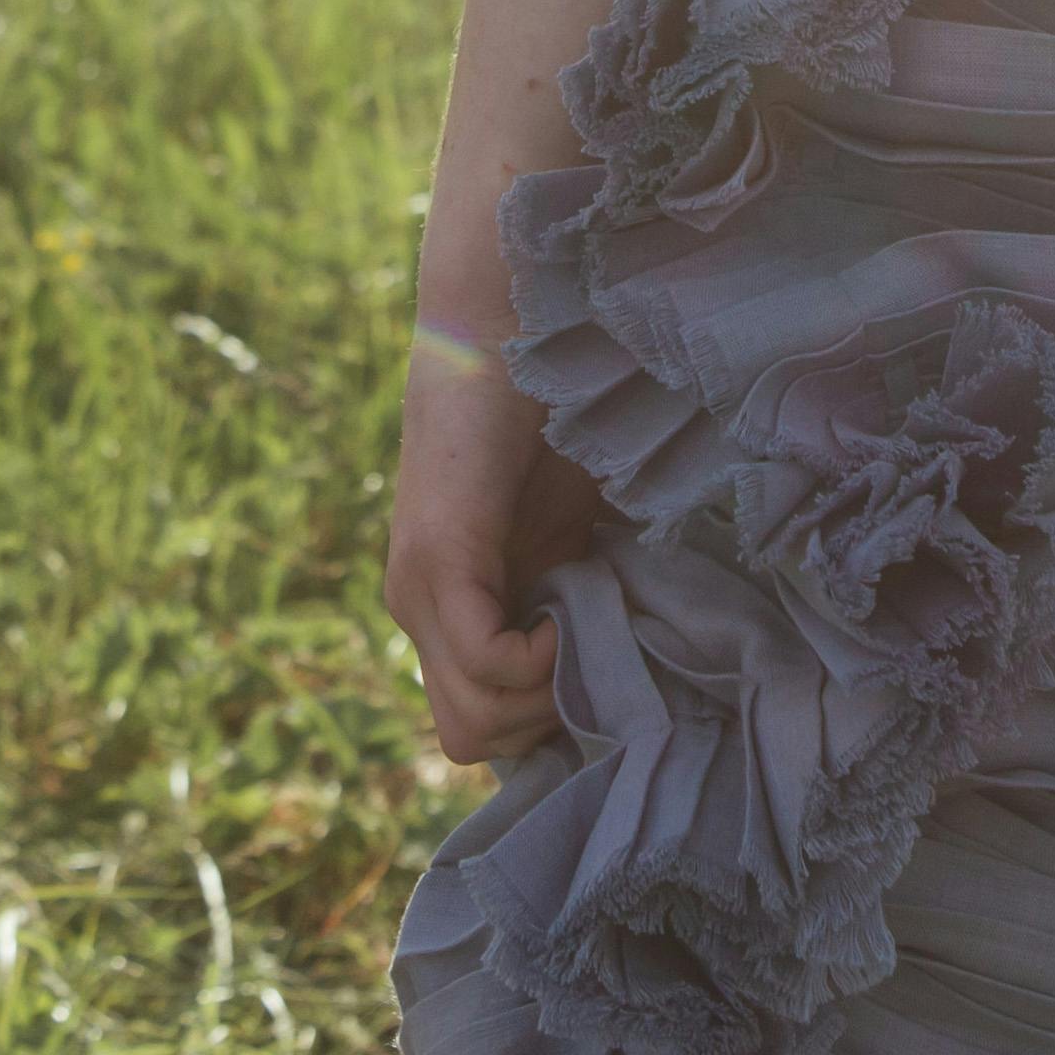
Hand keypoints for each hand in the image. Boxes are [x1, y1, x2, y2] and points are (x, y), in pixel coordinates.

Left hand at [382, 314, 595, 765]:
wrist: (505, 318)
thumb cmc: (554, 409)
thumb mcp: (576, 527)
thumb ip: (583, 593)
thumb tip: (636, 667)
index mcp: (452, 604)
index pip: (479, 721)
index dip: (542, 719)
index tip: (601, 677)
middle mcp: (418, 609)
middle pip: (470, 737)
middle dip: (542, 722)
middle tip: (594, 657)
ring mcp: (418, 590)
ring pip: (469, 721)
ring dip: (543, 698)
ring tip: (586, 628)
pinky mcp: (436, 559)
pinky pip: (482, 665)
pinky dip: (536, 663)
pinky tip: (572, 610)